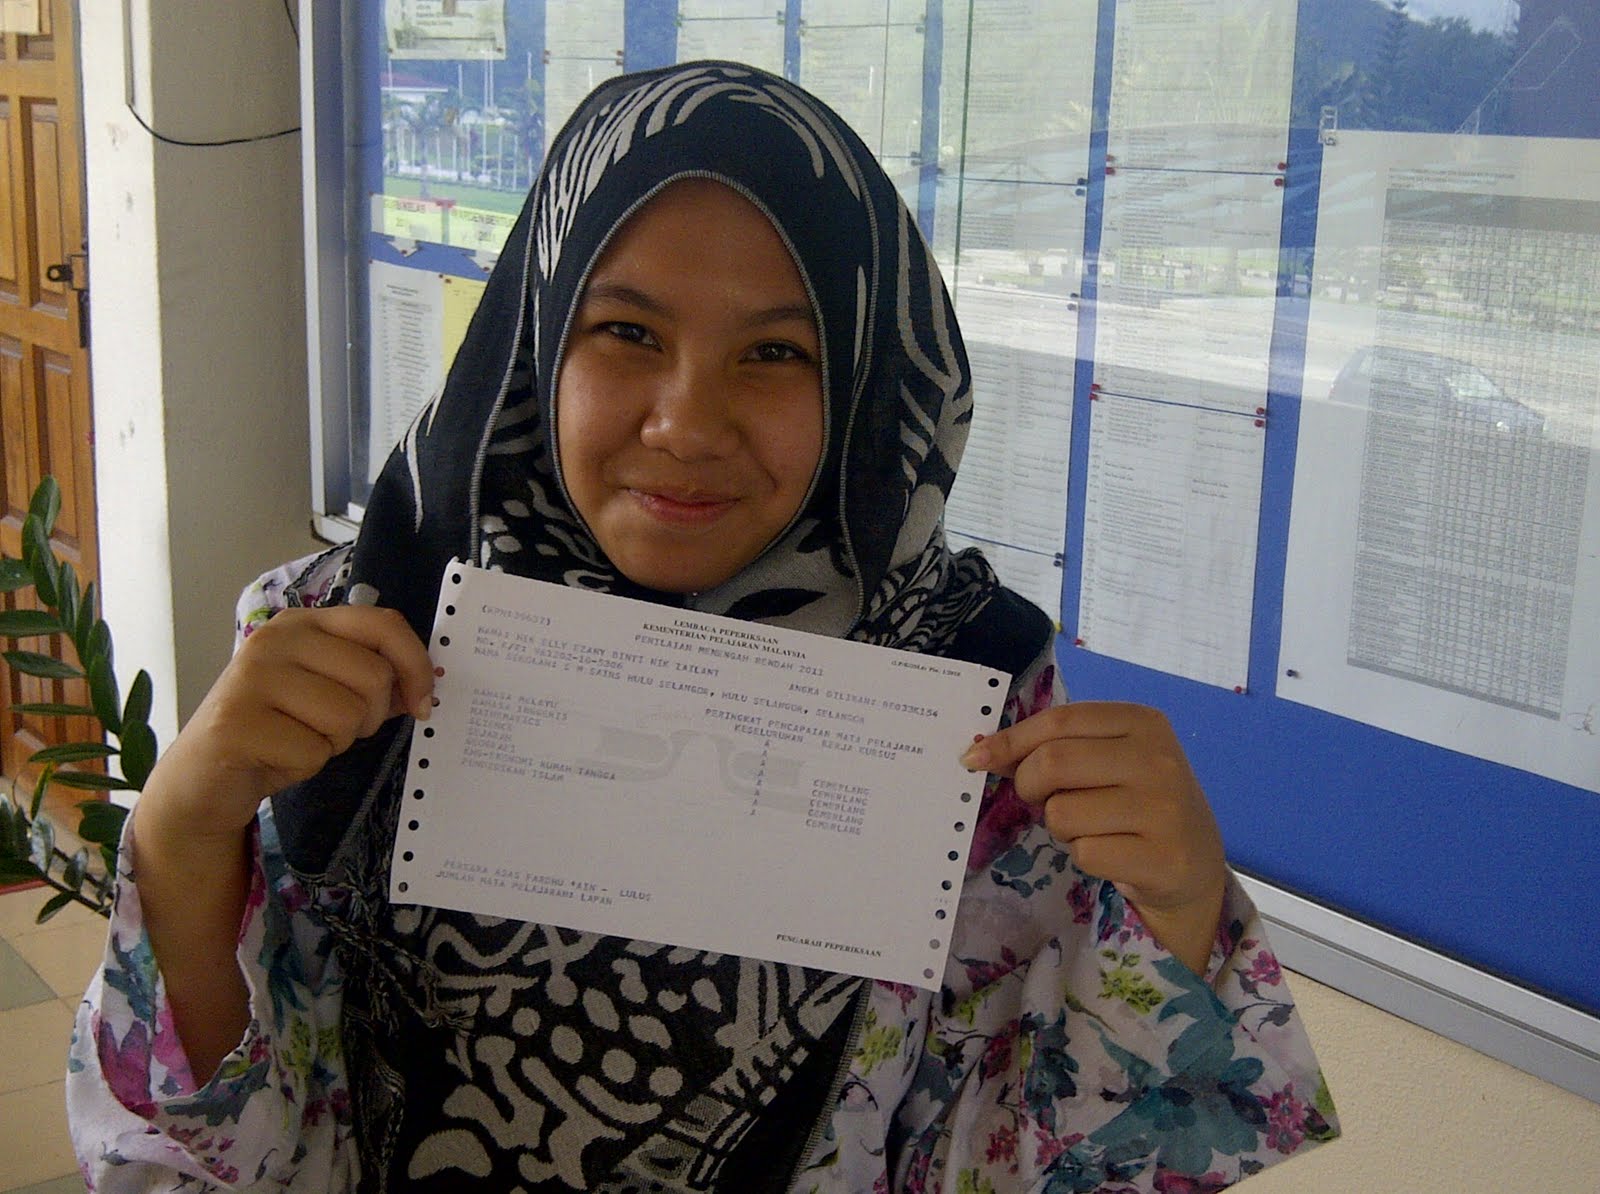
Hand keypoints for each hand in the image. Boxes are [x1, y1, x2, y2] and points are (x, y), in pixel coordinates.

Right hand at [136, 605, 434, 852]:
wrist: (206, 775)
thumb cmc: (278, 730)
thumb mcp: (330, 695)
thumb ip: (375, 680)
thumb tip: (427, 682)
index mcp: (303, 623)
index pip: (382, 623)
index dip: (416, 663)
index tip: (423, 701)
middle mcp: (275, 639)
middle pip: (373, 675)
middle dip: (368, 717)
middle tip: (332, 729)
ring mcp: (251, 677)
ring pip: (347, 715)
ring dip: (335, 742)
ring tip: (299, 738)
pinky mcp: (236, 722)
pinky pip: (314, 750)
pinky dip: (306, 764)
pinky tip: (277, 756)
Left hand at [962, 701, 1226, 973]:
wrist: (1194, 862)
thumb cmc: (1136, 802)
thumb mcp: (1105, 759)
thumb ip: (1053, 747)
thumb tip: (980, 752)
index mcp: (1143, 721)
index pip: (1058, 720)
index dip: (1010, 741)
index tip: (977, 759)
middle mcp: (1159, 758)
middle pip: (1053, 763)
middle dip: (1030, 786)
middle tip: (1042, 800)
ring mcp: (1165, 809)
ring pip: (1062, 812)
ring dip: (1060, 827)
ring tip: (1091, 827)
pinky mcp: (1162, 857)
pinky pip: (1085, 853)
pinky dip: (1084, 856)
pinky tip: (1112, 853)